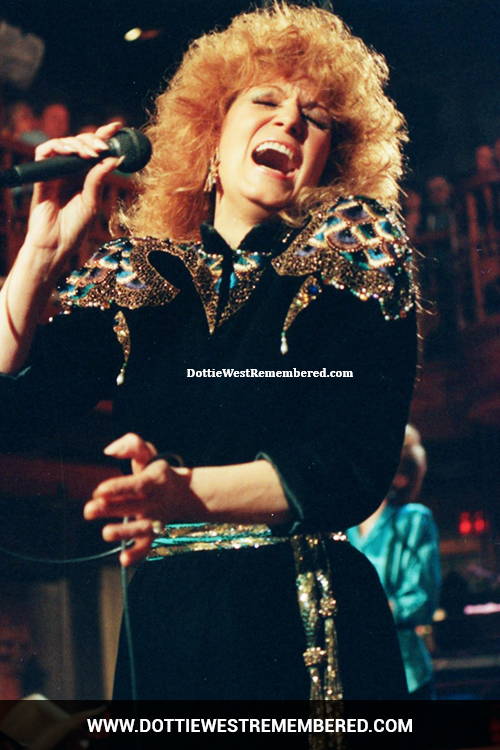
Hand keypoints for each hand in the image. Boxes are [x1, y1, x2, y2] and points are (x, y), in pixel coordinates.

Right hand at [24, 121, 123, 271]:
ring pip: (63, 144)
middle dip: (93, 139)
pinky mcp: (41, 176)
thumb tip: (116, 158)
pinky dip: (56, 147)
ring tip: (92, 153)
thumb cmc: (74, 228)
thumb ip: (99, 179)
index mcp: (84, 176)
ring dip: (78, 144)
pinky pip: (43, 152)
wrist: (56, 245)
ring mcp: (55, 172)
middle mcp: (69, 171)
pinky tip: (70, 152)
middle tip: (104, 147)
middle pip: (79, 143)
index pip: (93, 150)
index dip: (104, 135)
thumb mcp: (92, 201)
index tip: (118, 126)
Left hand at [84, 433, 197, 565]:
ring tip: (106, 533)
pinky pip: (147, 546)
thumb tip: (108, 451)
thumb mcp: (147, 453)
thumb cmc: (156, 471)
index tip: (99, 491)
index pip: (136, 485)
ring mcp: (155, 519)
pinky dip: (137, 554)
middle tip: (89, 510)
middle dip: (111, 509)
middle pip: (133, 506)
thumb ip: (131, 445)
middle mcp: (156, 501)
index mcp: (154, 480)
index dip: (118, 488)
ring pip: (141, 528)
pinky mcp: (153, 534)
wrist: (182, 493)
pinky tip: (123, 559)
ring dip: (124, 532)